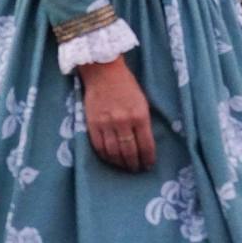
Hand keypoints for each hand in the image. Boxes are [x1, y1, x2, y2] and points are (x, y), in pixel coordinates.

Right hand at [78, 58, 155, 172]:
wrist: (103, 72)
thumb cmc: (126, 85)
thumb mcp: (142, 101)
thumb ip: (143, 121)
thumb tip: (145, 142)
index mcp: (139, 115)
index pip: (146, 144)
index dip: (148, 158)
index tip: (149, 165)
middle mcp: (123, 121)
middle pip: (129, 151)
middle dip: (134, 164)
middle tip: (137, 169)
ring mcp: (106, 124)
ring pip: (114, 153)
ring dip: (120, 163)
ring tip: (125, 167)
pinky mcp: (92, 124)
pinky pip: (99, 147)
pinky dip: (106, 157)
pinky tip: (111, 160)